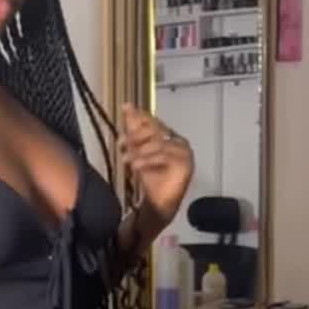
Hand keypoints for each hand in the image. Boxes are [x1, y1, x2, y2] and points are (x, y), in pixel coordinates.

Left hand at [119, 106, 193, 224]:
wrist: (158, 202)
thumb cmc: (151, 177)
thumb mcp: (137, 151)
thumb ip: (133, 130)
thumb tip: (127, 106)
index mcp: (169, 135)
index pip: (153, 120)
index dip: (138, 116)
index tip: (125, 109)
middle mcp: (178, 141)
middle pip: (155, 130)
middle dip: (135, 136)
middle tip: (122, 144)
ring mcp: (184, 152)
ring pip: (158, 143)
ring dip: (139, 150)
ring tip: (126, 160)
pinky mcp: (186, 164)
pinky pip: (164, 156)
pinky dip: (147, 160)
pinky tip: (135, 166)